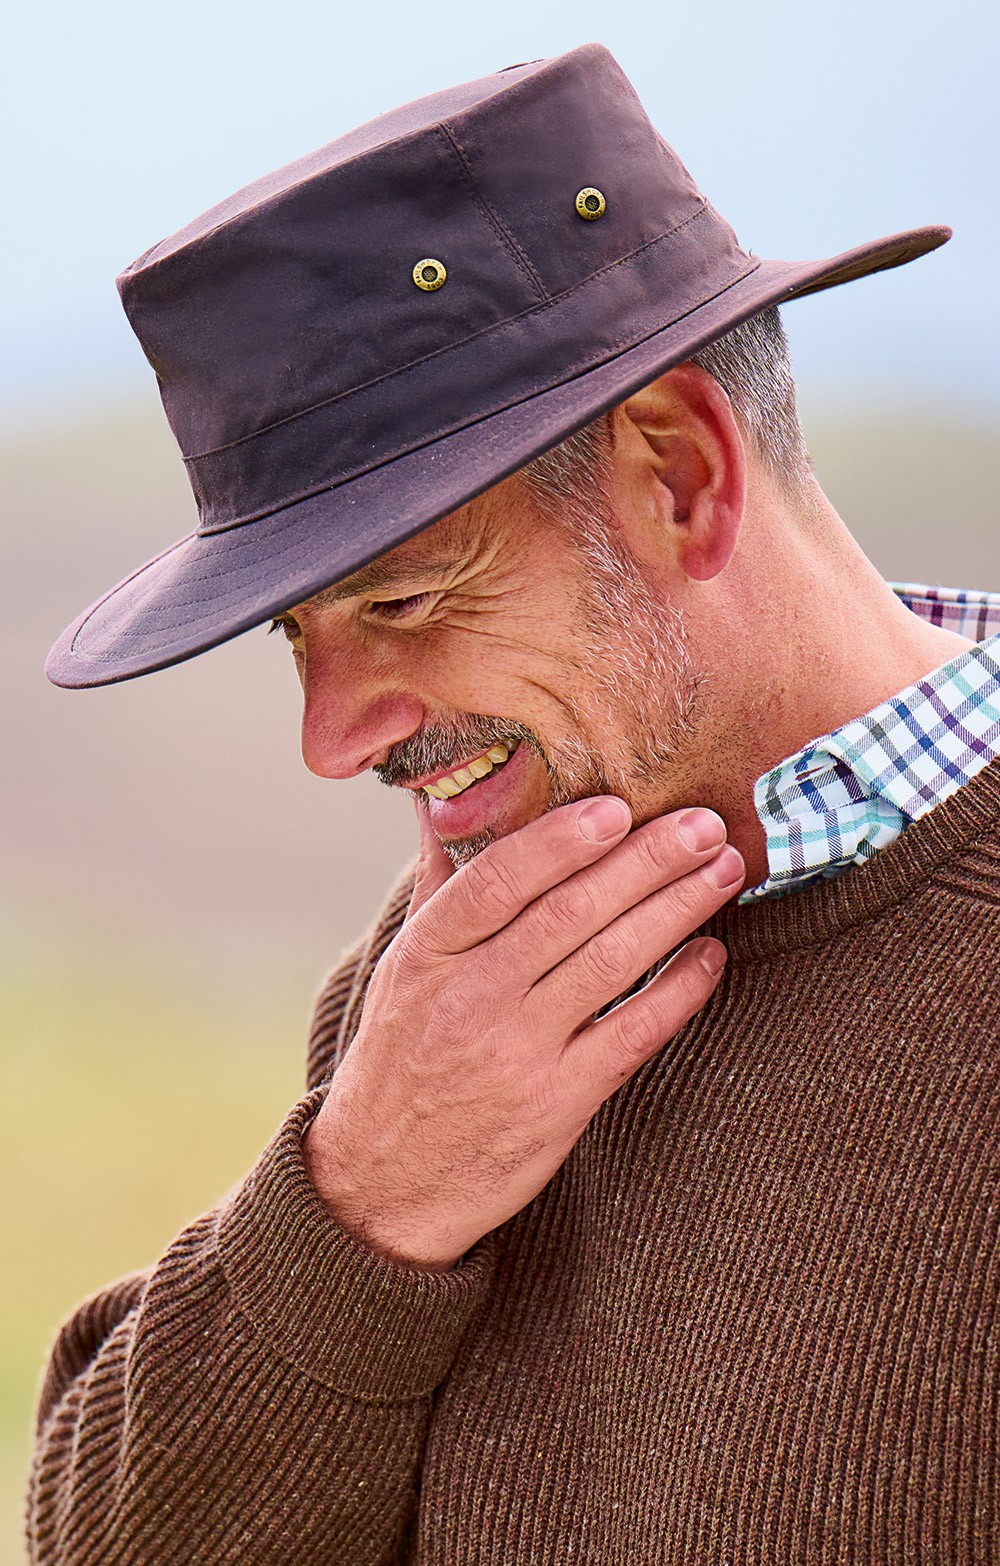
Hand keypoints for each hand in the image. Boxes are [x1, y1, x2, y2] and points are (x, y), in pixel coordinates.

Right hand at [304, 797, 743, 1269]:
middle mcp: (470, 999)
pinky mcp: (558, 1106)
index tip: (616, 806)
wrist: (383, 1187)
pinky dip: (677, 991)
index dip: (560, 841)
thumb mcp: (404, 967)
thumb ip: (440, 882)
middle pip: (569, 914)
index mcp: (427, 954)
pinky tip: (711, 955)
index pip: (498, 881)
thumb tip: (448, 797)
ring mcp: (516, 1054)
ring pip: (609, 965)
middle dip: (646, 862)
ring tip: (724, 870)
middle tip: (704, 823)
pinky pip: (631, 1036)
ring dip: (676, 911)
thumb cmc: (402, 1056)